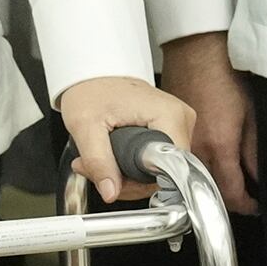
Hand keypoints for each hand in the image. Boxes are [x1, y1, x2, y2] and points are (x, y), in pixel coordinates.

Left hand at [54, 75, 195, 202]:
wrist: (93, 73)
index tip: (113, 179)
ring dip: (130, 175)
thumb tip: (111, 192)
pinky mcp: (172, 129)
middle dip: (129, 181)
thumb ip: (98, 161)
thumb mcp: (85, 126)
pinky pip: (158, 161)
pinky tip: (116, 157)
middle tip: (100, 171)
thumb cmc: (91, 89)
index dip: (139, 182)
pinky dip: (135, 166)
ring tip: (104, 160)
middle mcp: (181, 119)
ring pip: (160, 170)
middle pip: (165, 173)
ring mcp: (179, 124)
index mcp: (169, 115)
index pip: (168, 169)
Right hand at [156, 32, 255, 214]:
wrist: (197, 49)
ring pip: (196, 176)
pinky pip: (185, 157)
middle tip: (247, 193)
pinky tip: (210, 154)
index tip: (257, 205)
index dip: (247, 206)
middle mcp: (195, 149)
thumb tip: (261, 177)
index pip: (232, 194)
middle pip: (211, 190)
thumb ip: (254, 151)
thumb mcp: (252, 114)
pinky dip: (198, 164)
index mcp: (219, 146)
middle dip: (229, 197)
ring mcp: (180, 141)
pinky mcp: (170, 131)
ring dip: (212, 181)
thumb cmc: (225, 73)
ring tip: (230, 176)